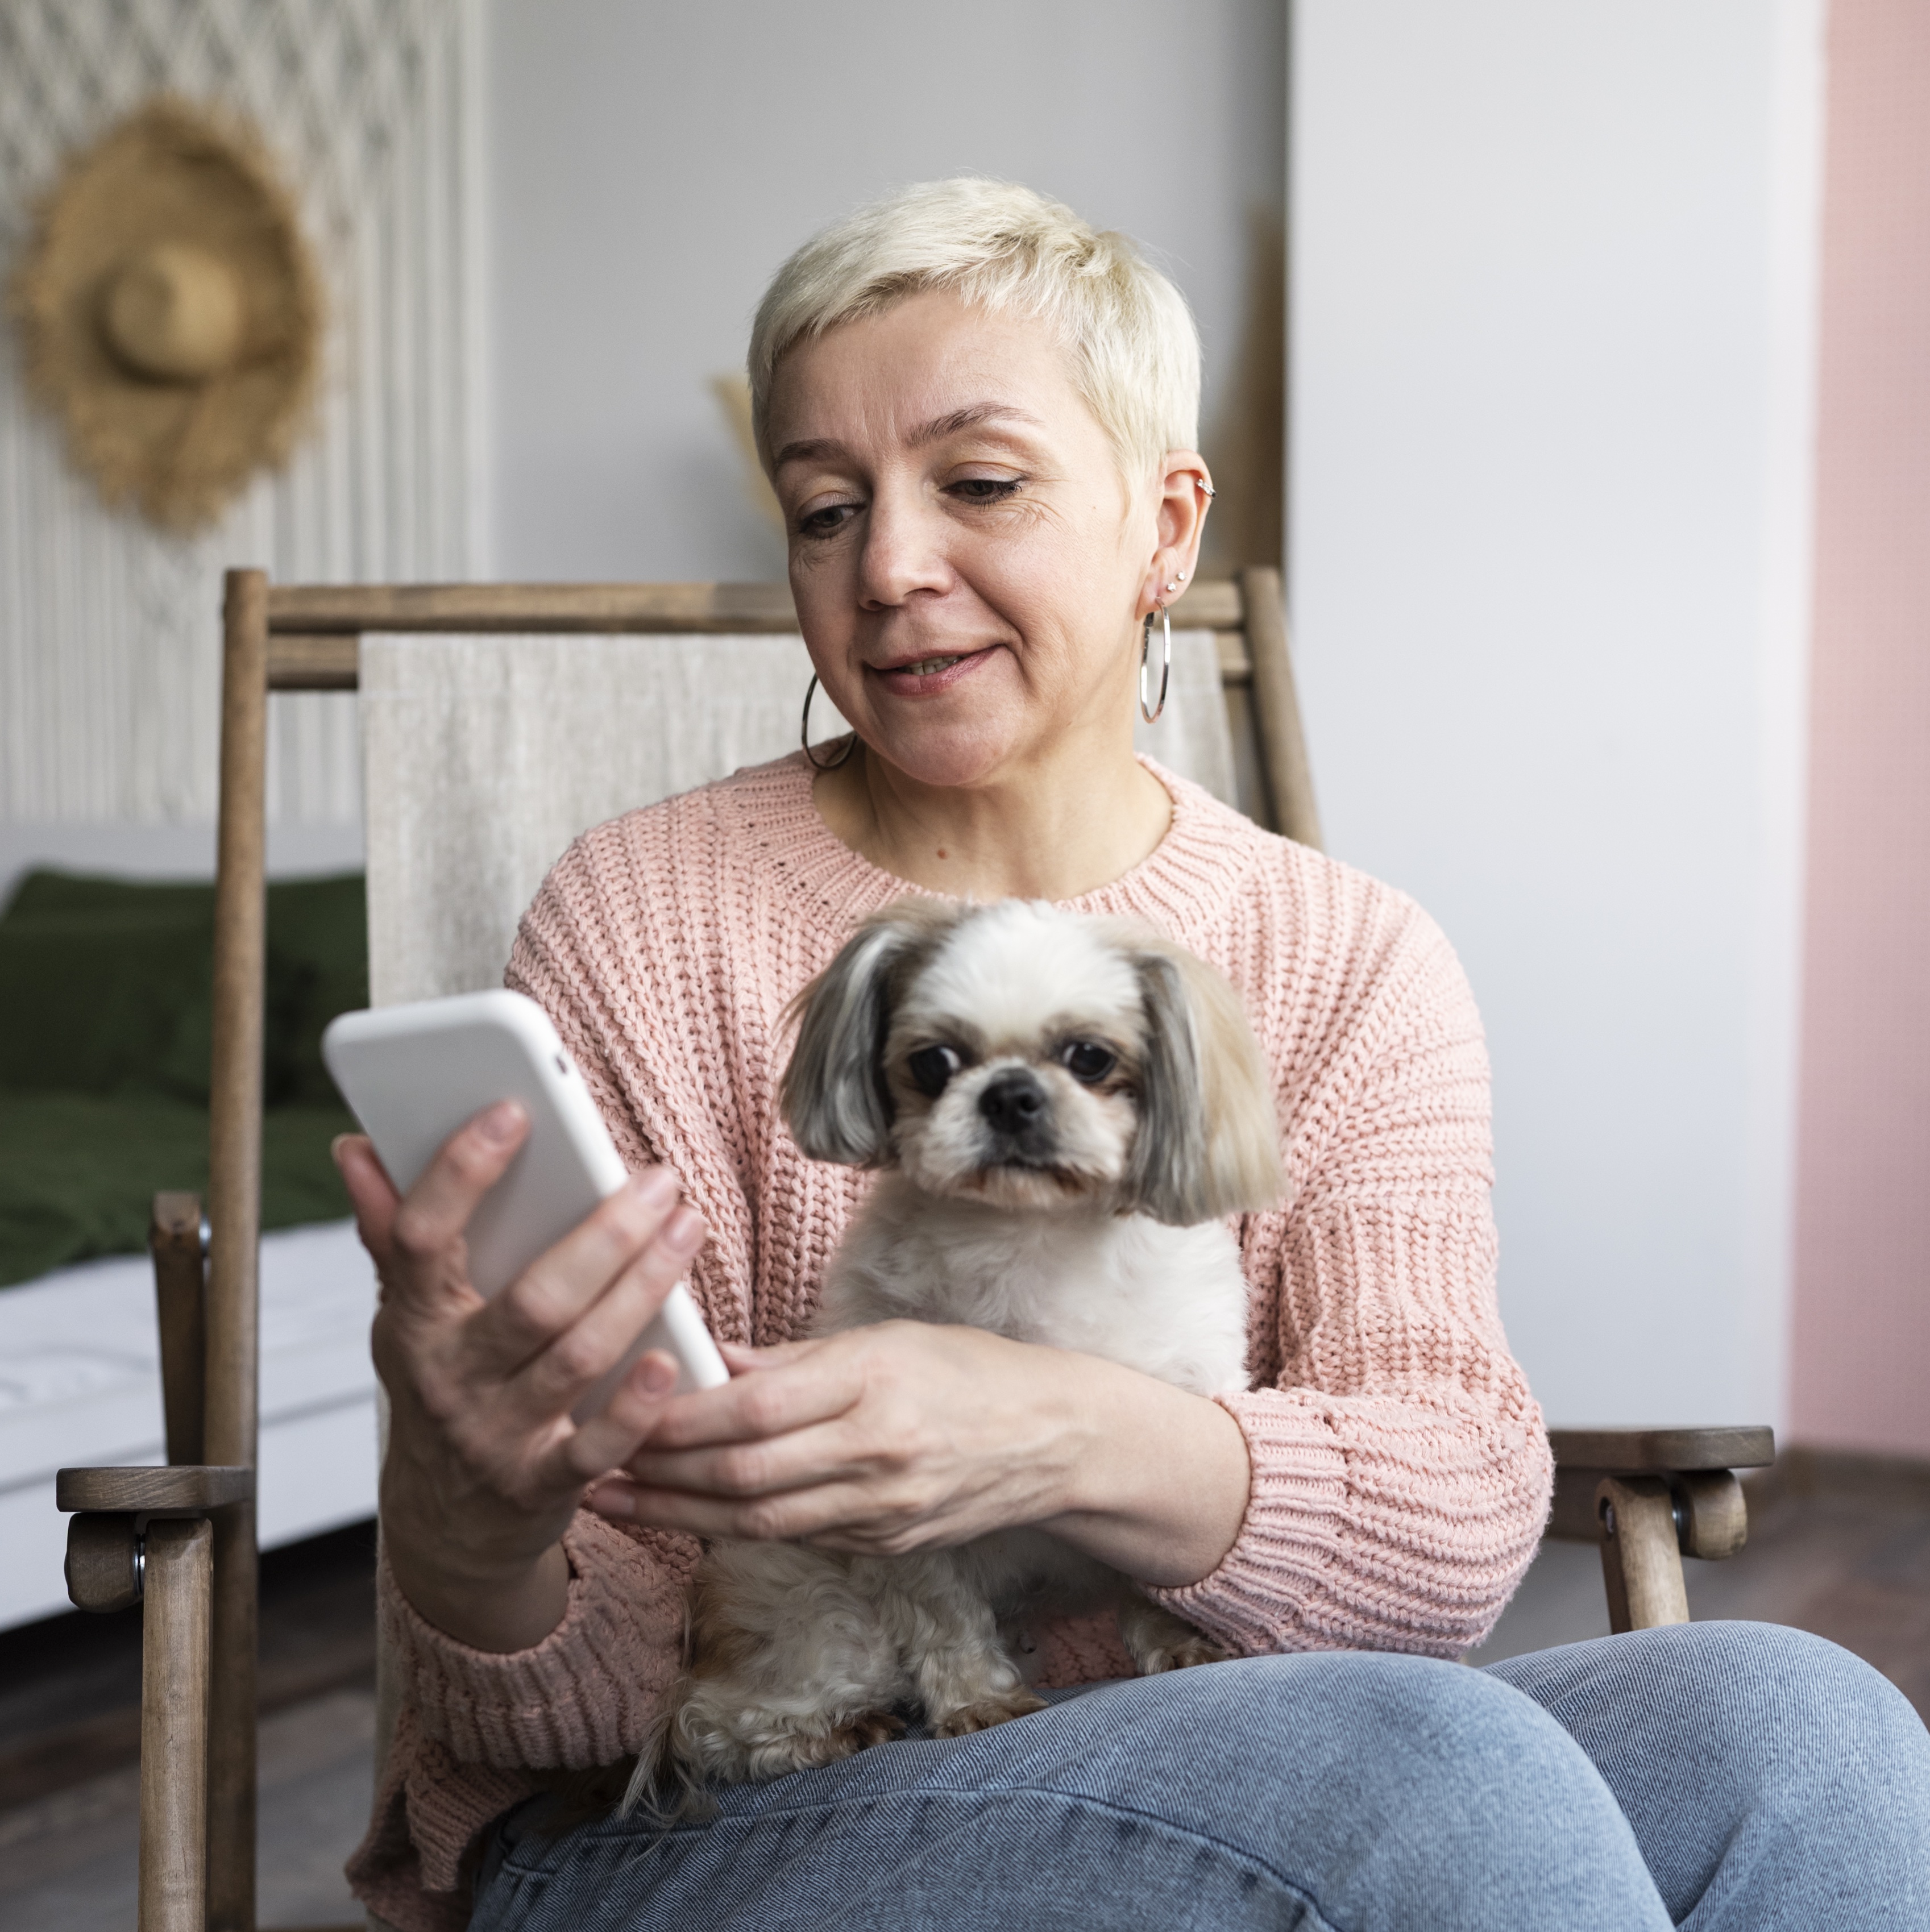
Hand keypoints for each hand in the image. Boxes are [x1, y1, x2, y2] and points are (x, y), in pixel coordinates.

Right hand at [336, 1101, 711, 1650]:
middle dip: (605, 1234)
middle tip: (659, 1180)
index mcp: (412, 1321)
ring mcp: (495, 1435)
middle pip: (533, 1299)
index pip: (420, 1238)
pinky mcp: (541, 1485)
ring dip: (642, 1289)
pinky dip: (637, 1405)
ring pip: (578, 1356)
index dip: (460, 1172)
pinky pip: (597, 1446)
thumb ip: (392, 1230)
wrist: (444, 1525)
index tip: (514, 1110)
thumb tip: (356, 1148)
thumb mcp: (408, 1314)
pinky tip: (671, 1355)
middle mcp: (448, 1379)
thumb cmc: (441, 1388)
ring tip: (686, 1229)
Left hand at [584, 1320, 1251, 1586]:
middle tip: (586, 1459)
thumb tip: (711, 1361)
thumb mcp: (888, 1339)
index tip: (617, 1405)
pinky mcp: (882, 1545)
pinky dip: (729, 1528)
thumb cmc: (970, 1371)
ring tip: (610, 1499)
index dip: (674, 1417)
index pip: (751, 1411)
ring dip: (673, 1514)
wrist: (1057, 1439)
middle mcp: (875, 1454)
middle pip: (742, 1476)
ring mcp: (880, 1510)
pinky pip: (791, 1538)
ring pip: (754, 1521)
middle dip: (655, 1473)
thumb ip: (795, 1360)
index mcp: (873, 1384)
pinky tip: (683, 1517)